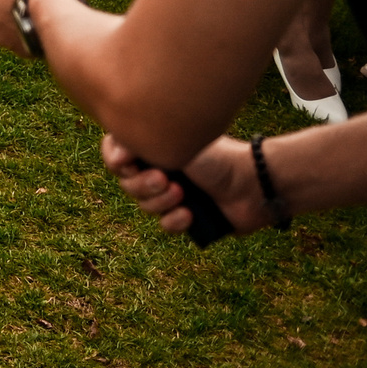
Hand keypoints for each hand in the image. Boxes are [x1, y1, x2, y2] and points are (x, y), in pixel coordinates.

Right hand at [103, 133, 266, 237]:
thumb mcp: (175, 142)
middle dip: (141, 184)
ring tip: (182, 195)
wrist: (252, 185)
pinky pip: (164, 225)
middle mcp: (157, 168)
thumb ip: (141, 144)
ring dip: (160, 202)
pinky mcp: (184, 217)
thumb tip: (117, 152)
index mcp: (152, 146)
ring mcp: (169, 194)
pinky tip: (190, 215)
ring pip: (143, 205)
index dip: (115, 159)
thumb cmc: (216, 157)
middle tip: (163, 179)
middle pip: (126, 183)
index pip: (114, 152)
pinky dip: (175, 221)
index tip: (128, 161)